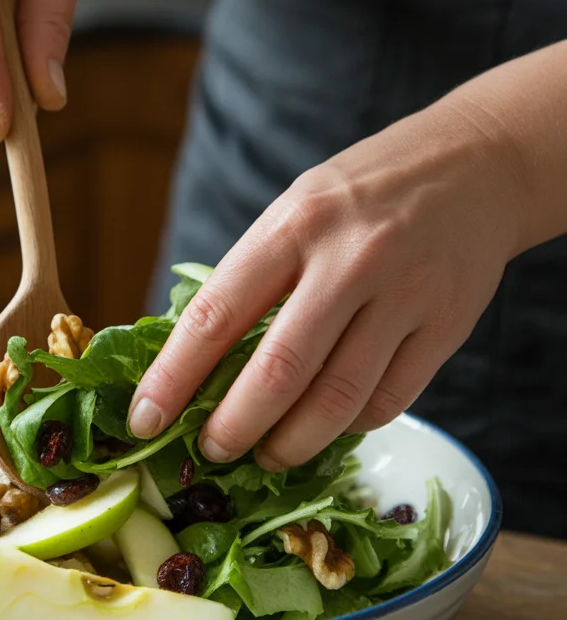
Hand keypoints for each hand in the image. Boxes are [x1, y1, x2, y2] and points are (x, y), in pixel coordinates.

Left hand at [128, 98, 524, 468]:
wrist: (476, 164)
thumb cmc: (365, 193)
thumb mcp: (297, 209)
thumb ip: (255, 277)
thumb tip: (197, 362)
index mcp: (293, 225)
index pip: (215, 315)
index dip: (173, 378)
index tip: (144, 420)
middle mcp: (349, 260)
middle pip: (278, 371)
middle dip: (233, 427)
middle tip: (211, 450)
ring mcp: (404, 295)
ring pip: (337, 400)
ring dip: (290, 443)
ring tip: (267, 454)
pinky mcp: (447, 326)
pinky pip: (387, 401)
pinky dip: (348, 427)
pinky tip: (328, 425)